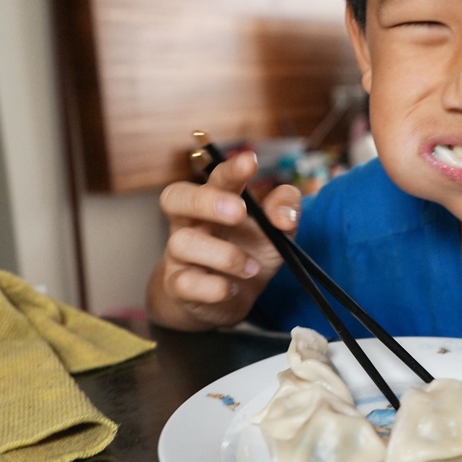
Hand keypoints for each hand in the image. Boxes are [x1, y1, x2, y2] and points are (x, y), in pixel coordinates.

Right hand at [147, 150, 300, 329]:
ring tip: (251, 268)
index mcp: (214, 200)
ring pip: (182, 243)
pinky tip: (232, 289)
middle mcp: (190, 221)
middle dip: (208, 201)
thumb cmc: (248, 252)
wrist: (224, 300)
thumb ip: (286, 211)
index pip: (214, 177)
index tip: (250, 161)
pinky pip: (184, 282)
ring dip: (224, 255)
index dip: (230, 168)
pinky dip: (212, 287)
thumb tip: (285, 216)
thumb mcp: (275, 230)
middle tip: (239, 212)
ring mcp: (179, 253)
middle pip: (176, 197)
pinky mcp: (177, 285)